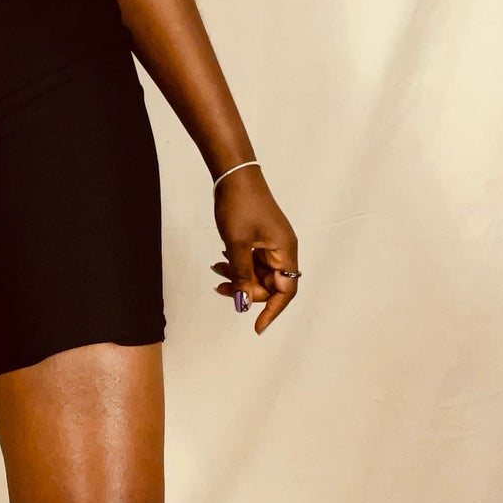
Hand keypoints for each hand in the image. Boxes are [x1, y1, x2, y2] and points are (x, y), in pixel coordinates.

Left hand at [209, 167, 299, 334]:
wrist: (234, 175)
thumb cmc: (240, 206)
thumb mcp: (238, 245)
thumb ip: (242, 275)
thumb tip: (244, 302)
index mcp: (285, 252)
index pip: (285, 291)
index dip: (272, 311)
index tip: (256, 326)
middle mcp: (282, 250)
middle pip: (269, 284)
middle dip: (247, 290)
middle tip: (222, 289)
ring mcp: (271, 244)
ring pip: (257, 273)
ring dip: (238, 277)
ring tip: (216, 271)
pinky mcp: (260, 238)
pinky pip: (251, 260)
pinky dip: (237, 265)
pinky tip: (220, 260)